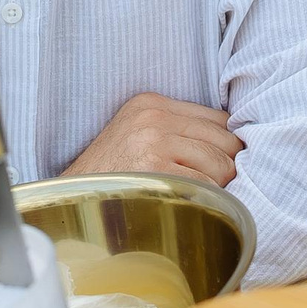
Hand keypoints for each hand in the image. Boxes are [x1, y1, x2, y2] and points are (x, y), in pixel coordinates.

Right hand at [64, 93, 241, 186]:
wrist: (73, 200)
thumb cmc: (111, 174)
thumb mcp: (139, 134)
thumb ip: (178, 130)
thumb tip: (234, 143)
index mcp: (152, 103)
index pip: (218, 118)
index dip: (225, 145)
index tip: (220, 164)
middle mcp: (154, 117)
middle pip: (226, 140)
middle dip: (226, 166)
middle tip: (212, 185)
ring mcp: (155, 143)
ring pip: (221, 164)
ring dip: (217, 186)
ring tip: (195, 195)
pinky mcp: (156, 170)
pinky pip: (208, 186)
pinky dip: (206, 200)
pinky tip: (188, 204)